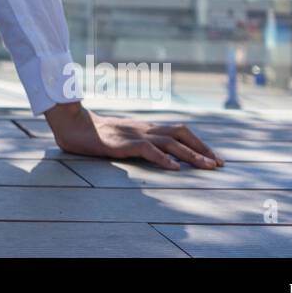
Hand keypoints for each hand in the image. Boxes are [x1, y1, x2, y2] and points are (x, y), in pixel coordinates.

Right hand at [42, 102, 223, 170]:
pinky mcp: (121, 144)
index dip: (198, 143)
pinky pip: (147, 149)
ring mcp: (133, 135)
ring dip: (190, 155)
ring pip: (169, 142)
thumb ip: (140, 141)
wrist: (72, 124)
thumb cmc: (96, 133)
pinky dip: (163, 158)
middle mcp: (144, 128)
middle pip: (181, 134)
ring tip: (206, 166)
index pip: (179, 131)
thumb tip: (158, 153)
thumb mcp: (123, 137)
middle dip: (202, 149)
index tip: (214, 157)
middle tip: (219, 164)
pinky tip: (174, 168)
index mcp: (146, 127)